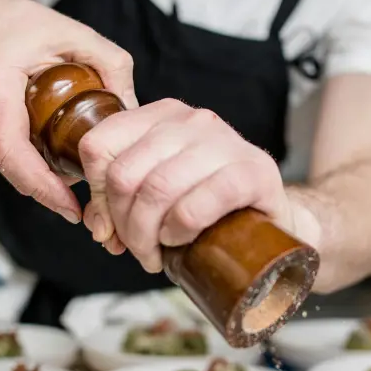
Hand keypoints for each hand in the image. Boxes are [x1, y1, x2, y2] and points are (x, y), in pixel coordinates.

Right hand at [0, 0, 136, 222]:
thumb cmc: (23, 23)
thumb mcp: (76, 34)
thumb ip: (111, 66)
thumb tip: (135, 111)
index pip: (13, 153)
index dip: (44, 188)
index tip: (74, 209)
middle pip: (15, 168)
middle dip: (54, 189)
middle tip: (96, 200)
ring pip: (13, 167)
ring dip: (46, 176)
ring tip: (84, 176)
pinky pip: (9, 157)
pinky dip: (36, 163)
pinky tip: (63, 157)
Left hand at [77, 99, 296, 271]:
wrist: (274, 218)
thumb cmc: (209, 207)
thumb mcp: (157, 192)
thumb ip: (120, 199)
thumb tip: (96, 226)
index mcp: (160, 116)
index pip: (98, 144)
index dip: (97, 194)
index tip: (107, 226)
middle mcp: (191, 120)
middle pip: (125, 173)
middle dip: (123, 224)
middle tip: (137, 249)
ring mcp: (225, 141)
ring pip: (157, 189)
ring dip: (148, 235)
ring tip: (155, 255)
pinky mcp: (254, 171)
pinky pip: (197, 203)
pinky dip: (180, 230)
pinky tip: (181, 241)